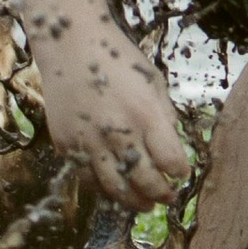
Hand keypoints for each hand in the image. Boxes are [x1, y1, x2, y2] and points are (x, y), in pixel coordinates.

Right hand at [35, 12, 189, 207]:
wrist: (70, 43)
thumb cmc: (117, 57)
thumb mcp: (152, 80)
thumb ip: (164, 115)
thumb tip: (172, 147)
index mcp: (145, 114)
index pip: (170, 160)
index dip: (179, 171)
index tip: (181, 173)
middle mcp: (118, 133)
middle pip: (144, 181)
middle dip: (161, 194)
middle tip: (168, 198)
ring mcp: (89, 142)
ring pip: (114, 188)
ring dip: (133, 201)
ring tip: (145, 205)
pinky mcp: (67, 145)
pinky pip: (86, 178)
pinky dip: (103, 189)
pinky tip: (114, 189)